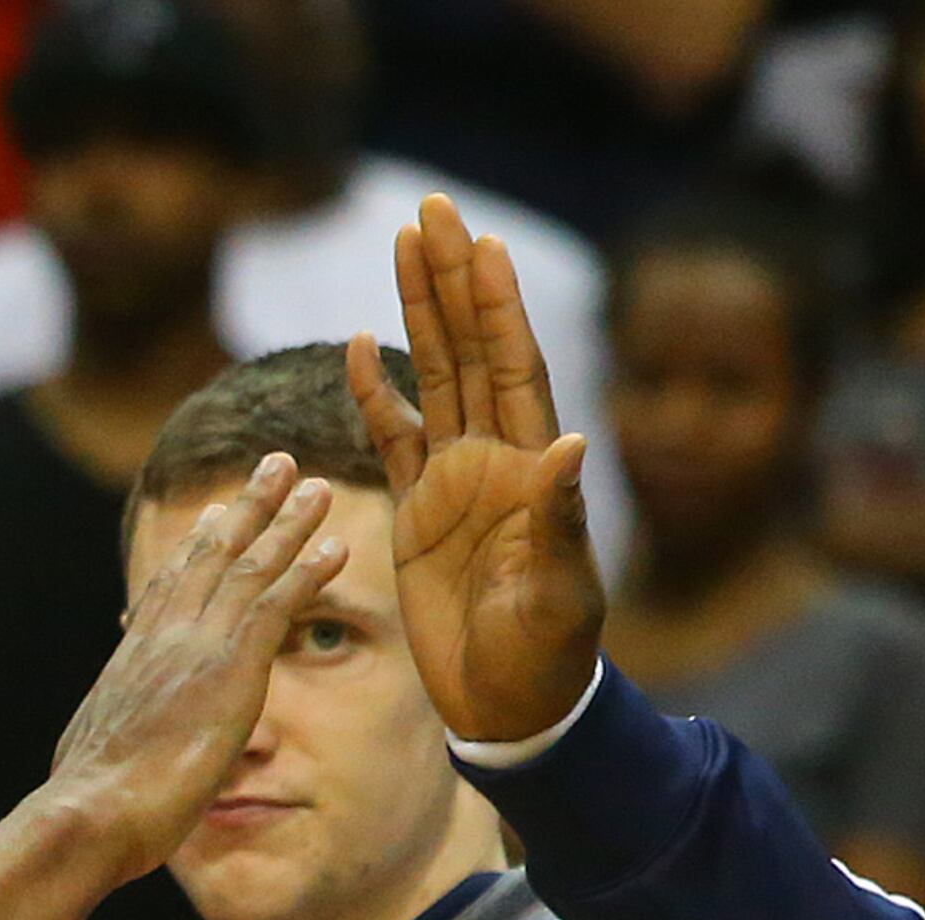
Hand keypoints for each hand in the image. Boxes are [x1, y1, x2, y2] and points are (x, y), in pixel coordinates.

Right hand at [43, 455, 345, 873]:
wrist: (89, 814)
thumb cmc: (86, 811)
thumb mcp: (92, 764)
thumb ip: (111, 747)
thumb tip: (97, 768)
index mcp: (131, 662)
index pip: (169, 590)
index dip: (195, 549)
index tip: (213, 514)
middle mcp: (162, 639)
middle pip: (211, 558)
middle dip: (246, 508)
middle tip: (274, 466)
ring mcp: (196, 648)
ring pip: (249, 567)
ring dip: (287, 522)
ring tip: (317, 486)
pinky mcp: (230, 669)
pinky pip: (277, 604)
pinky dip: (307, 572)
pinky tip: (336, 547)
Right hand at [348, 196, 607, 744]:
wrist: (512, 706)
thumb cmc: (548, 657)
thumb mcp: (560, 592)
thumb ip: (562, 518)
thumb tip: (571, 441)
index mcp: (530, 468)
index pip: (513, 367)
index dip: (497, 306)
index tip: (482, 244)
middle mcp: (494, 460)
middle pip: (470, 350)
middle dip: (452, 279)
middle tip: (432, 208)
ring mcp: (454, 483)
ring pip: (434, 377)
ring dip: (417, 312)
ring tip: (403, 244)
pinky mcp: (417, 514)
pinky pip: (393, 439)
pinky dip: (374, 394)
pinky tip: (354, 346)